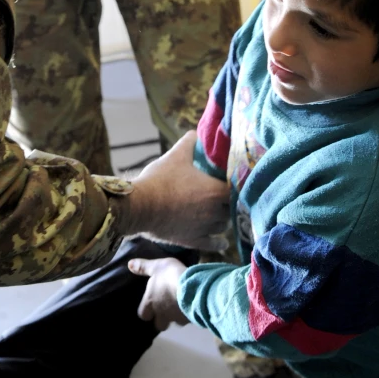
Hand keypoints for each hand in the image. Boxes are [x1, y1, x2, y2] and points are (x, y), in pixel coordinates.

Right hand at [122, 131, 229, 252]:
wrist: (140, 206)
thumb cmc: (159, 179)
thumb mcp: (175, 156)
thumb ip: (189, 143)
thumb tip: (196, 133)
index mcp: (215, 191)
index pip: (238, 189)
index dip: (236, 185)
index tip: (231, 181)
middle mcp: (215, 212)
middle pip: (232, 208)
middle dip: (228, 203)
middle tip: (223, 197)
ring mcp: (205, 228)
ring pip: (223, 226)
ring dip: (223, 220)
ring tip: (220, 214)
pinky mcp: (193, 241)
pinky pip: (214, 244)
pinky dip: (219, 243)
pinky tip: (221, 242)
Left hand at [129, 256, 187, 330]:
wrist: (192, 287)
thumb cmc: (170, 276)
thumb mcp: (156, 266)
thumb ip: (143, 267)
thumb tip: (129, 264)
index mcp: (150, 302)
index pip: (143, 314)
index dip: (146, 312)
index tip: (149, 307)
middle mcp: (161, 313)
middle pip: (159, 325)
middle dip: (161, 319)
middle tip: (165, 310)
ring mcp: (176, 318)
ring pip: (174, 323)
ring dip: (176, 317)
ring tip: (179, 308)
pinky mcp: (189, 318)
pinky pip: (187, 319)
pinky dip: (187, 315)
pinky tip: (190, 306)